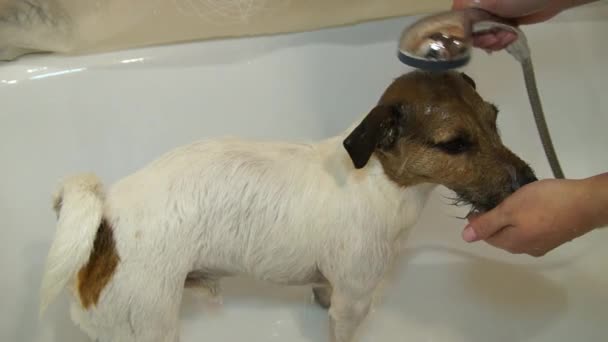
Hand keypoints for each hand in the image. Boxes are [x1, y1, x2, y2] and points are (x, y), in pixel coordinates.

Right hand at [451, 0, 595, 50]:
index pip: (455, 17)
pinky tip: (511, 37)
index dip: (461, 31)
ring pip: (482, 36)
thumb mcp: (490, 1)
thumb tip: (453, 23)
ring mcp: (491, 15)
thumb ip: (468, 10)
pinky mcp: (503, 22)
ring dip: (494, 41)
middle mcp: (478, 5)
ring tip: (507, 37)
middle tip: (495, 39)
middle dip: (482, 38)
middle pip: (468, 30)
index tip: (472, 38)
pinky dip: (501, 41)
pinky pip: (494, 38)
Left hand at [461, 177, 606, 256]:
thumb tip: (465, 237)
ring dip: (510, 219)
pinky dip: (525, 219)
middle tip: (494, 198)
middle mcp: (526, 249)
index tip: (479, 202)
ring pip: (517, 232)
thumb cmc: (544, 204)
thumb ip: (487, 223)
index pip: (485, 235)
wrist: (586, 203)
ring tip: (511, 200)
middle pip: (501, 236)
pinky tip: (530, 207)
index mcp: (512, 244)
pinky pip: (532, 229)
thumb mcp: (510, 209)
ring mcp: (543, 244)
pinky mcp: (555, 236)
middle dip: (494, 220)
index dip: (478, 220)